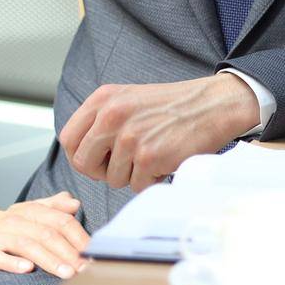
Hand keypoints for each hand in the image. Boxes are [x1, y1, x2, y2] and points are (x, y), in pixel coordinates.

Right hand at [0, 192, 88, 279]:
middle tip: (85, 268)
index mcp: (30, 211)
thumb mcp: (28, 214)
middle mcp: (15, 220)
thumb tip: (75, 203)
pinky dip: (13, 263)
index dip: (80, 236)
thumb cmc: (3, 229)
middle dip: (70, 252)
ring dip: (50, 260)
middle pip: (48, 234)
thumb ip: (52, 208)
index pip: (61, 220)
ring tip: (67, 273)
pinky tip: (28, 270)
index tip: (94, 253)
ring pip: (28, 246)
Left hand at [59, 75, 259, 192]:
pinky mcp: (149, 156)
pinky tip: (168, 159)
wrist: (215, 104)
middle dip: (104, 171)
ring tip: (155, 154)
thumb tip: (80, 153)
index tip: (100, 158)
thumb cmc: (175, 105)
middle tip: (127, 164)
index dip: (83, 155)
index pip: (69, 140)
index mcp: (104, 99)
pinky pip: (137, 185)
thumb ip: (102, 119)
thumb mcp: (130, 99)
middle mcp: (112, 115)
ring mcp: (130, 137)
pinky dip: (153, 179)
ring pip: (112, 179)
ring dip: (133, 174)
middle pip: (84, 164)